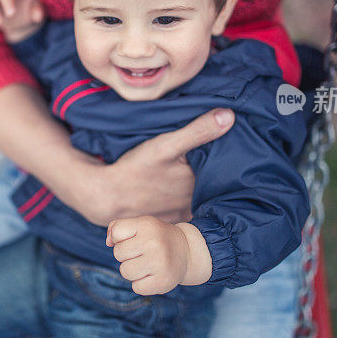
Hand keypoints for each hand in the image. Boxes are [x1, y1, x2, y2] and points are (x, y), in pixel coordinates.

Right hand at [96, 109, 234, 223]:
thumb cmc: (136, 169)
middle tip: (213, 159)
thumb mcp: (166, 146)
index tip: (229, 150)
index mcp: (200, 186)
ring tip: (195, 174)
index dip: (228, 160)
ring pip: (199, 200)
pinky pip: (184, 211)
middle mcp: (194, 205)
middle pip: (212, 187)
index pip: (224, 172)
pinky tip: (178, 191)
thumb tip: (229, 116)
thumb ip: (198, 131)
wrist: (107, 195)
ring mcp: (181, 216)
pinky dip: (185, 201)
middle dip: (215, 175)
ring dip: (200, 189)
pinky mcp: (168, 221)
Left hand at [106, 216, 190, 294]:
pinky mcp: (163, 281)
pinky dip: (142, 284)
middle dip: (127, 255)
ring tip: (147, 264)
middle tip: (143, 252)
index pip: (116, 232)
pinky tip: (153, 275)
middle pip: (118, 254)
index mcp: (147, 224)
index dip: (120, 238)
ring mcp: (159, 263)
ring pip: (125, 272)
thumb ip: (118, 228)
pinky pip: (136, 287)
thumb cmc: (156, 237)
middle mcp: (153, 242)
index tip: (134, 239)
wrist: (187, 251)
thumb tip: (108, 242)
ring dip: (132, 270)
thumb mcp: (141, 225)